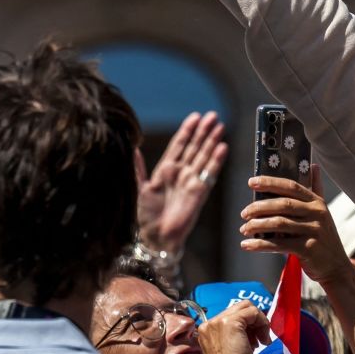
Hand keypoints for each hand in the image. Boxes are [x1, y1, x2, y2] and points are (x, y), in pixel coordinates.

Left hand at [135, 112, 228, 254]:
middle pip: (194, 147)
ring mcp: (191, 181)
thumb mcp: (138, 188)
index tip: (195, 117)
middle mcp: (180, 173)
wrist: (155, 237)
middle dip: (203, 132)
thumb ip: (137, 168)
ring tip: (219, 127)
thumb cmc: (144, 216)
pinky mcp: (200, 192)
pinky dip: (216, 160)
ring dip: (212, 142)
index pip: (179, 145)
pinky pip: (210, 172)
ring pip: (204, 156)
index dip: (187, 131)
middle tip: (212, 116)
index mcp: (164, 170)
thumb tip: (132, 148)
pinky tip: (222, 147)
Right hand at [197, 299, 268, 353]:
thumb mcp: (230, 349)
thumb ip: (234, 334)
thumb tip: (253, 323)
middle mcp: (208, 324)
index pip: (231, 315)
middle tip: (260, 340)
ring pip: (247, 307)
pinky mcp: (230, 322)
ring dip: (259, 323)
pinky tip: (264, 340)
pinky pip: (253, 312)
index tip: (254, 341)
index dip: (247, 325)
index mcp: (206, 331)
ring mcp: (218, 322)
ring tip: (261, 342)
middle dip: (254, 322)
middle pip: (239, 308)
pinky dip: (263, 323)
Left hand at [239, 169, 353, 283]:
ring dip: (257, 226)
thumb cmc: (323, 238)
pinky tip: (247, 245)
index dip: (270, 183)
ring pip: (279, 224)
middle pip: (283, 204)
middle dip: (259, 207)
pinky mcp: (308, 248)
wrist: (336, 267)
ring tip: (244, 229)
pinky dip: (260, 244)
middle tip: (244, 213)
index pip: (291, 187)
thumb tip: (314, 166)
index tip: (251, 182)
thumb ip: (316, 190)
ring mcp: (314, 231)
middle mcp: (317, 214)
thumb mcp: (323, 212)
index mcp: (317, 202)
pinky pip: (278, 244)